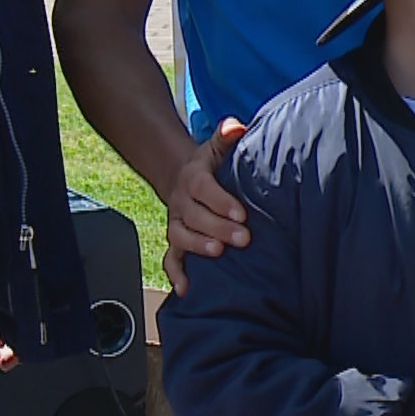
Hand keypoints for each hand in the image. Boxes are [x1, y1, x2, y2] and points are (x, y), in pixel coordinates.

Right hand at [165, 116, 249, 295]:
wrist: (184, 180)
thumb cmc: (211, 167)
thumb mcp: (217, 148)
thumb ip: (227, 136)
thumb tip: (236, 126)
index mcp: (194, 179)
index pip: (203, 189)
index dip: (220, 201)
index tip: (241, 213)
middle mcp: (182, 202)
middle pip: (195, 216)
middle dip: (218, 227)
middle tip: (243, 238)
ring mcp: (178, 223)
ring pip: (181, 236)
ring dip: (198, 246)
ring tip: (217, 253)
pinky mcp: (176, 241)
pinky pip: (171, 259)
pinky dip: (177, 274)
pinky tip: (187, 289)